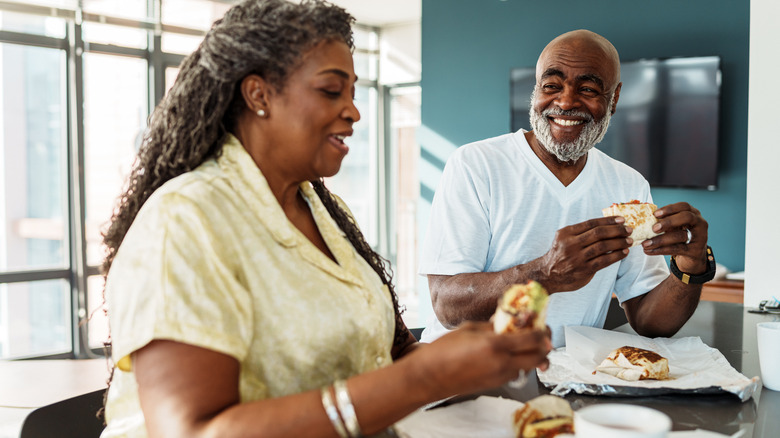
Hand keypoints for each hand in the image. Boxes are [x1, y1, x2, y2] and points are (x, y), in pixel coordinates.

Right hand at [412, 322, 550, 399]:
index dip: (542, 330)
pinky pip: (516, 373)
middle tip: (541, 334)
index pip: (533, 338)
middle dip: (545, 345)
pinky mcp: (496, 384)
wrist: (430, 375)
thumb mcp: (469, 329)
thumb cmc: (443, 350)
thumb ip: (492, 326)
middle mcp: (502, 363)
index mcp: (495, 345)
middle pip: (540, 357)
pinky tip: (508, 355)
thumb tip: (507, 321)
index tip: (541, 323)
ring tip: (524, 343)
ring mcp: (500, 376)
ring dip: (532, 355)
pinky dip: (519, 364)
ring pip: (530, 367)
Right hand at [537, 217, 630, 292]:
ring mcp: (577, 257)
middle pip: (598, 233)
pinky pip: (604, 261)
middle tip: (628, 230)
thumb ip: (580, 233)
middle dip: (616, 230)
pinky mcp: (584, 270)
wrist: (548, 275)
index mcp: (566, 233)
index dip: (608, 220)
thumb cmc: (560, 255)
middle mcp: (571, 244)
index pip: (591, 223)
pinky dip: (616, 255)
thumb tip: (607, 226)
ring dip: (619, 242)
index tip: (621, 219)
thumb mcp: (564, 239)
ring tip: (629, 241)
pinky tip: (624, 253)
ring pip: (603, 246)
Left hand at [641, 202, 708, 273]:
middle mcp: (700, 223)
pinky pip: (677, 249)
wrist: (692, 257)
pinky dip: (661, 250)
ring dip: (660, 240)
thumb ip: (664, 221)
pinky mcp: (695, 251)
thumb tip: (644, 218)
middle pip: (686, 217)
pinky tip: (650, 251)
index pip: (684, 206)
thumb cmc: (680, 237)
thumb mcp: (674, 227)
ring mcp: (700, 237)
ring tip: (646, 244)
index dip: (670, 209)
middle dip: (668, 221)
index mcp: (694, 214)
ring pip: (680, 236)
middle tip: (653, 228)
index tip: (655, 214)